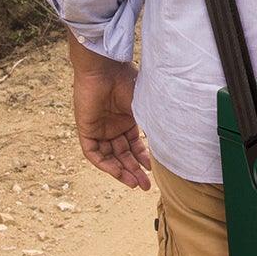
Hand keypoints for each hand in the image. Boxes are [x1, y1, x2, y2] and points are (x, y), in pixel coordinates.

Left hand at [68, 40, 152, 189]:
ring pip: (109, 156)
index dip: (142, 159)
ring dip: (121, 171)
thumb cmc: (126, 80)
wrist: (105, 69)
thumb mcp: (144, 107)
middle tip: (145, 187)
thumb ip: (153, 124)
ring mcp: (99, 128)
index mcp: (127, 118)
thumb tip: (171, 141)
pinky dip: (104, 164)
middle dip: (133, 171)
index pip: (134, 145)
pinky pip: (93, 153)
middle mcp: (112, 125)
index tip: (152, 171)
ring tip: (134, 184)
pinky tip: (117, 172)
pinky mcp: (86, 129)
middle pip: (122, 154)